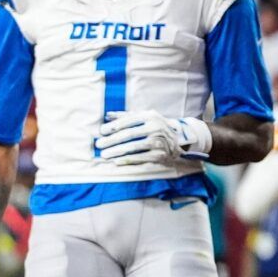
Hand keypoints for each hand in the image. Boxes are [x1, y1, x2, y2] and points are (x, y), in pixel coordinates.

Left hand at [94, 111, 211, 165]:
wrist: (178, 141)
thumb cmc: (155, 128)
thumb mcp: (143, 118)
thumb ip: (125, 116)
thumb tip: (107, 115)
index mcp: (150, 116)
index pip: (128, 121)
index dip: (113, 126)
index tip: (101, 131)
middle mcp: (156, 127)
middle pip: (129, 134)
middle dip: (112, 140)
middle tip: (99, 144)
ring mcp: (159, 141)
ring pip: (134, 147)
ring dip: (117, 151)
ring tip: (104, 154)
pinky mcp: (160, 155)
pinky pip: (141, 158)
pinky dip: (128, 160)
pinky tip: (117, 161)